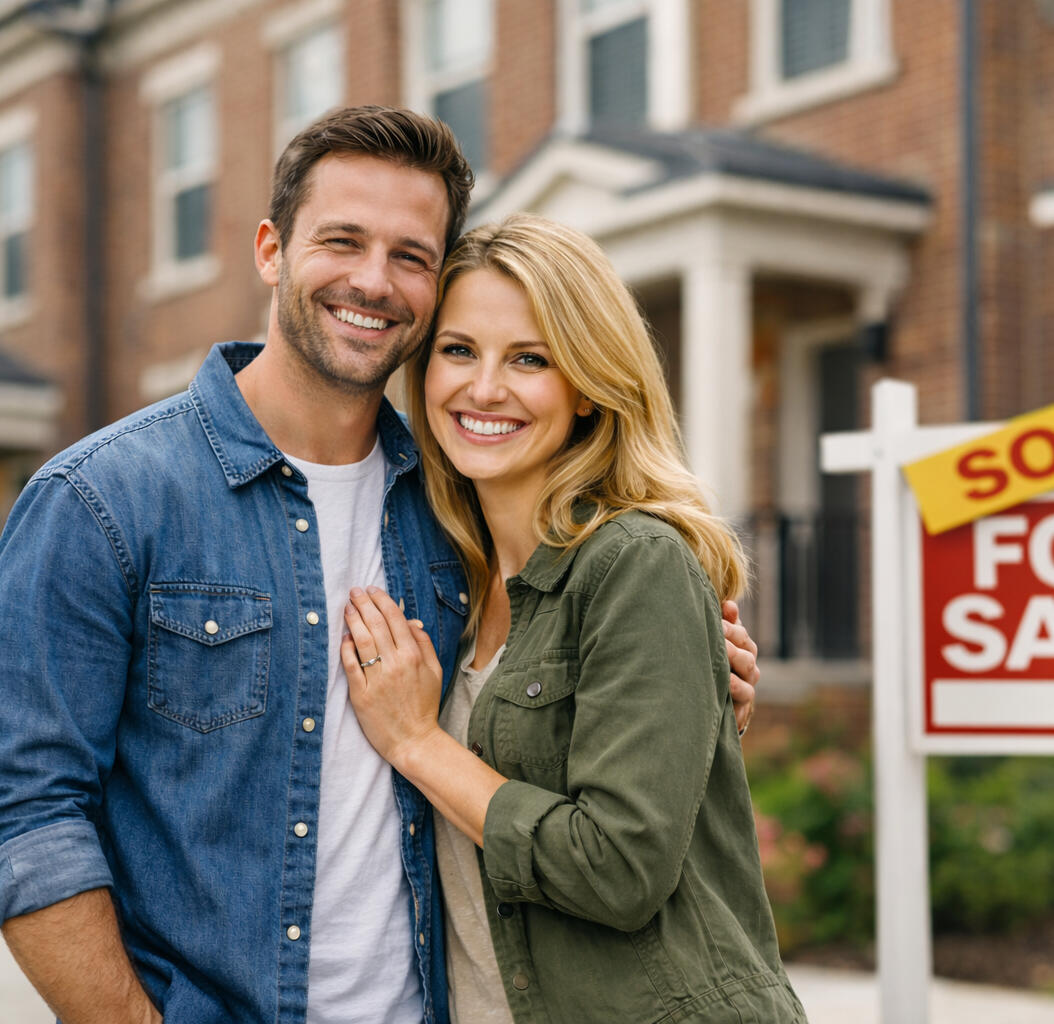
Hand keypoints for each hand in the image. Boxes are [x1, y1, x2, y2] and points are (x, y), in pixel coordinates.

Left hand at [341, 586, 443, 766]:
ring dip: (354, 621)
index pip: (395, 618)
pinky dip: (346, 649)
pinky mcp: (361, 695)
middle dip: (364, 603)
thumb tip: (412, 623)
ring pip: (362, 641)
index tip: (372, 590)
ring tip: (347, 608)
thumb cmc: (424, 706)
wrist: (414, 740)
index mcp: (413, 655)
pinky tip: (344, 637)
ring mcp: (377, 679)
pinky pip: (351, 666)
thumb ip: (424, 645)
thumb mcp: (434, 672)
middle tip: (355, 591)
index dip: (382, 600)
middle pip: (376, 625)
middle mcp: (395, 663)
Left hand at [722, 600, 758, 735]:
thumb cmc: (712, 668)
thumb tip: (729, 603)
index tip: (717, 620)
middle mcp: (748, 663)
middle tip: (717, 631)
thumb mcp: (717, 644)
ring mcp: (747, 683)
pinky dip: (736, 685)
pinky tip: (726, 680)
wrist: (710, 705)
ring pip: (749, 666)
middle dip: (732, 638)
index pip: (741, 633)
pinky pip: (745, 692)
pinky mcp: (743, 703)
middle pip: (746, 647)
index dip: (730, 625)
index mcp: (742, 647)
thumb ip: (724, 624)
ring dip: (735, 657)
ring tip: (722, 650)